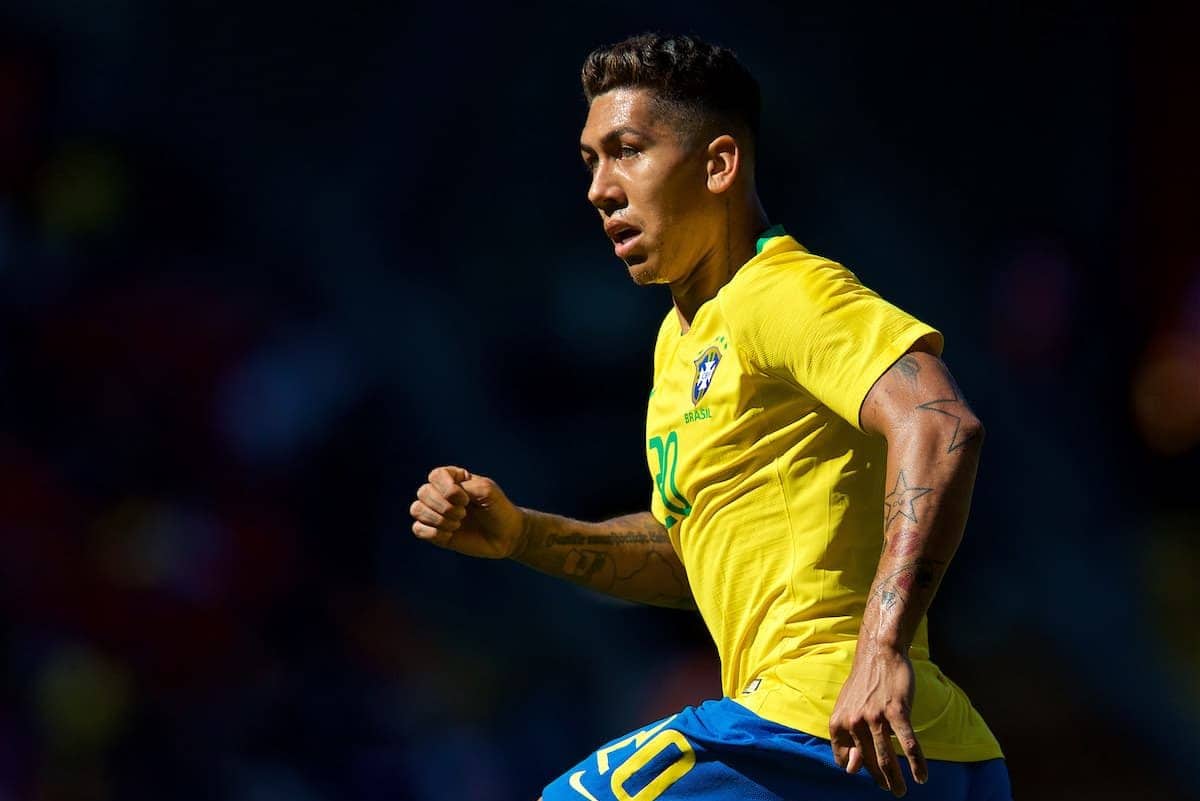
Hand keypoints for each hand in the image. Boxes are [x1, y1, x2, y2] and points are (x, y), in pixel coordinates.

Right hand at [410, 466, 525, 558]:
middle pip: (423, 492)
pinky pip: (418, 529)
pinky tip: (450, 534)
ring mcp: (437, 513)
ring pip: (416, 509)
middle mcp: (441, 494)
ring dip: (437, 519)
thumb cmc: (499, 509)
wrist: (506, 535)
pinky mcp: (435, 532)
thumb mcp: (487, 491)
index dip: (447, 489)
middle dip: (443, 506)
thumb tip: (444, 497)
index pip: (435, 476)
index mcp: (454, 479)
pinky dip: (433, 532)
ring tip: (457, 524)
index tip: (466, 500)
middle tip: (463, 514)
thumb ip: (465, 487)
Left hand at [828, 646, 927, 796]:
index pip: (844, 759)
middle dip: (880, 780)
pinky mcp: (897, 712)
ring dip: (895, 779)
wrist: (879, 654)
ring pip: (886, 758)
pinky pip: (908, 744)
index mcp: (838, 722)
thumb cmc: (864, 684)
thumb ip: (848, 738)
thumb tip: (851, 771)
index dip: (858, 768)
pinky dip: (916, 763)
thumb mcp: (848, 709)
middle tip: (892, 791)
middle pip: (868, 761)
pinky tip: (921, 776)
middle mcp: (853, 722)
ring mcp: (875, 717)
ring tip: (900, 791)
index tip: (871, 773)